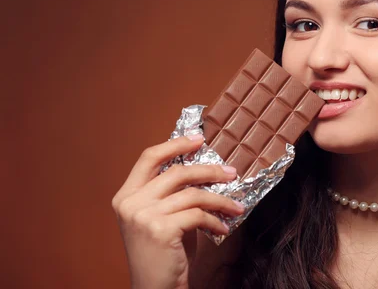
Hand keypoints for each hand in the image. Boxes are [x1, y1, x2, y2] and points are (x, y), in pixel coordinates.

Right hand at [112, 135, 244, 288]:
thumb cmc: (162, 253)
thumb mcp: (160, 217)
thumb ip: (171, 193)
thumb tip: (203, 167)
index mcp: (126, 195)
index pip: (149, 157)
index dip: (175, 144)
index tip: (198, 139)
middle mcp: (130, 203)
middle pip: (176, 172)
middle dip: (209, 170)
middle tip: (230, 173)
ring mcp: (143, 216)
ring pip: (193, 194)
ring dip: (220, 200)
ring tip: (236, 206)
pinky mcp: (161, 230)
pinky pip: (199, 215)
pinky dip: (216, 221)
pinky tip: (223, 228)